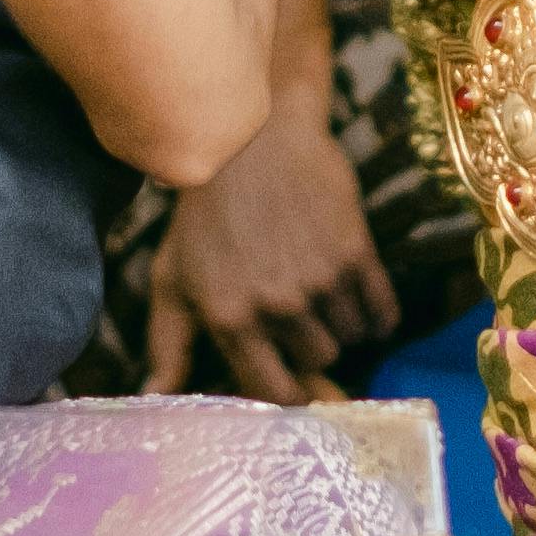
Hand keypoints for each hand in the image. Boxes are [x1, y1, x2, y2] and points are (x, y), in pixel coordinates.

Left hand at [140, 108, 396, 400]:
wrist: (253, 139)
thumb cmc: (205, 215)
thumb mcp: (173, 276)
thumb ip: (167, 344)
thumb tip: (153, 396)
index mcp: (229, 317)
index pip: (275, 392)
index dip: (289, 390)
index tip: (293, 378)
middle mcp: (276, 304)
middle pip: (318, 361)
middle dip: (311, 342)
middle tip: (298, 310)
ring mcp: (319, 279)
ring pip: (349, 338)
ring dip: (340, 322)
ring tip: (319, 289)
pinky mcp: (355, 252)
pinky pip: (382, 312)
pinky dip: (378, 313)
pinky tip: (359, 294)